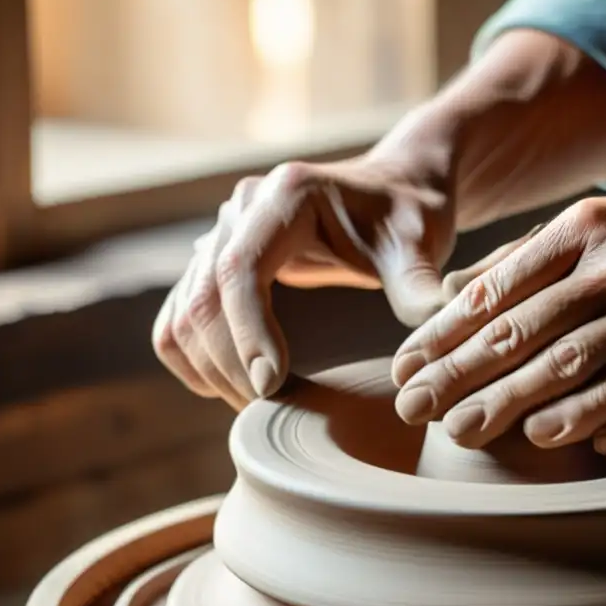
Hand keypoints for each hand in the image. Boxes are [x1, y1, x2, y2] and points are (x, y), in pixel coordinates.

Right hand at [153, 156, 454, 408]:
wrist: (394, 193)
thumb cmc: (409, 216)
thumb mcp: (421, 245)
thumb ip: (420, 289)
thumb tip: (425, 353)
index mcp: (286, 197)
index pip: (240, 269)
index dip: (248, 333)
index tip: (271, 386)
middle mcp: (241, 211)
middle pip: (203, 298)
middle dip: (229, 364)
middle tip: (267, 412)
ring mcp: (221, 236)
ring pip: (183, 314)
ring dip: (209, 368)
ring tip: (255, 408)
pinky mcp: (215, 264)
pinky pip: (180, 317)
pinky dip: (195, 359)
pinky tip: (232, 388)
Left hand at [390, 193, 605, 454]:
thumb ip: (540, 256)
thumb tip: (460, 293)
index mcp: (596, 230)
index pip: (502, 289)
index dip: (445, 335)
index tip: (405, 369)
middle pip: (533, 334)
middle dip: (465, 377)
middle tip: (417, 413)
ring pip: (590, 369)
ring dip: (526, 405)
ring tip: (475, 432)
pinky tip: (579, 444)